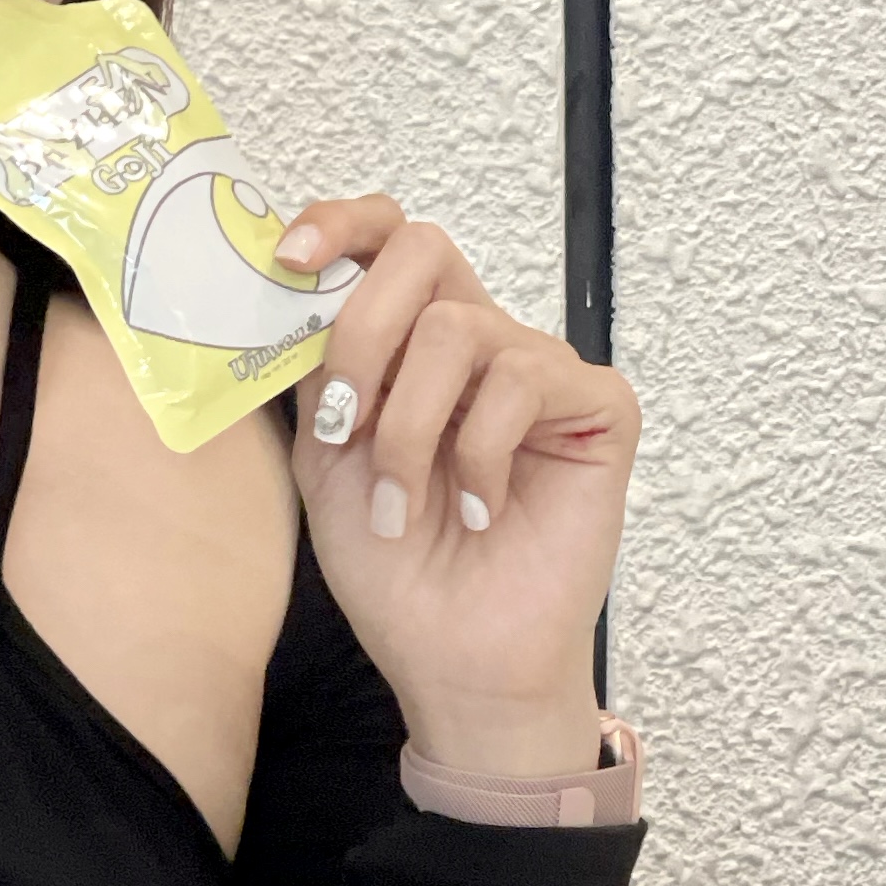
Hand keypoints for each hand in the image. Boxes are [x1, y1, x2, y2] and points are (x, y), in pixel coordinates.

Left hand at [277, 196, 639, 777]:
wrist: (455, 661)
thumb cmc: (394, 569)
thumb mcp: (324, 457)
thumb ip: (315, 371)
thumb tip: (288, 287)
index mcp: (412, 342)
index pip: (387, 239)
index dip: (339, 225)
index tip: (288, 258)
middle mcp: (479, 340)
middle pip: (424, 251)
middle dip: (364, 332)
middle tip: (346, 423)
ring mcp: (540, 371)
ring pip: (461, 327)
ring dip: (410, 427)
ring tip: (401, 505)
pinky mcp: (598, 409)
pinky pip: (525, 379)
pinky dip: (480, 452)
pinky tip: (479, 510)